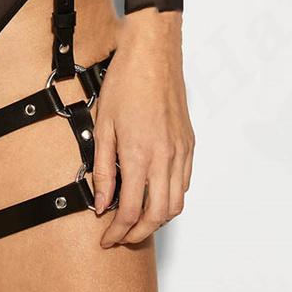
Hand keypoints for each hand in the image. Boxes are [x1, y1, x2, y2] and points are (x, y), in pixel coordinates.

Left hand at [91, 9, 193, 246]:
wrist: (152, 54)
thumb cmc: (125, 82)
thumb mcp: (102, 125)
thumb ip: (101, 168)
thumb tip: (101, 202)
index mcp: (140, 154)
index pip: (131, 210)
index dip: (118, 230)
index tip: (106, 236)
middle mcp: (165, 158)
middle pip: (158, 216)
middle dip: (139, 233)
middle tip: (121, 236)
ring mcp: (181, 152)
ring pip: (176, 203)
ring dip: (157, 219)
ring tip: (136, 220)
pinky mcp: (189, 144)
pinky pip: (184, 183)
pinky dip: (170, 198)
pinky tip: (154, 193)